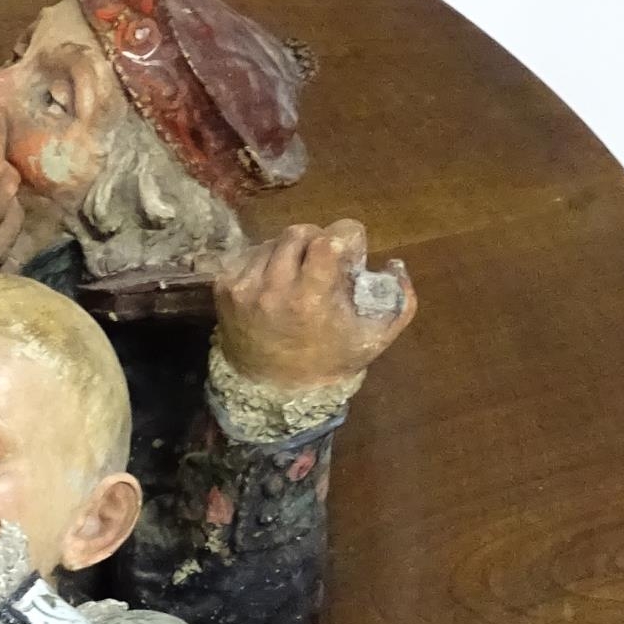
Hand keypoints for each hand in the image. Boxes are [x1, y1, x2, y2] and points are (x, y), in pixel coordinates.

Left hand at [214, 220, 416, 390]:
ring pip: (274, 241)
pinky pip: (250, 254)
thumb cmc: (329, 362)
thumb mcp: (375, 338)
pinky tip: (276, 282)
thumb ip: (399, 300)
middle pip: (300, 232)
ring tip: (299, 274)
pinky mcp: (223, 288)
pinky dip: (267, 260)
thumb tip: (395, 263)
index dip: (345, 238)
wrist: (274, 391)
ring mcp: (243, 287)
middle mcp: (272, 288)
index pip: (329, 238)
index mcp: (310, 297)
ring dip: (292, 251)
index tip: (349, 252)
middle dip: (318, 241)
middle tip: (324, 262)